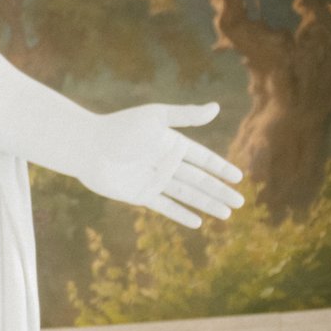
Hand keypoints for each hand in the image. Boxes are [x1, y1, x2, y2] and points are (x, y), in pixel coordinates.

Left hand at [80, 104, 242, 229]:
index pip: (203, 158)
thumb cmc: (121, 127)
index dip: (221, 168)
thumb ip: (186, 115)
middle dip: (220, 191)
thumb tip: (216, 108)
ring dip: (207, 204)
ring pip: (187, 195)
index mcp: (172, 143)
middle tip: (241, 202)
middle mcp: (165, 163)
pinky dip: (182, 214)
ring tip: (227, 214)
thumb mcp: (156, 117)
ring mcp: (154, 180)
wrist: (89, 147)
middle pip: (200, 180)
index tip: (238, 177)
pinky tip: (198, 222)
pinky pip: (166, 207)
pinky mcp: (141, 195)